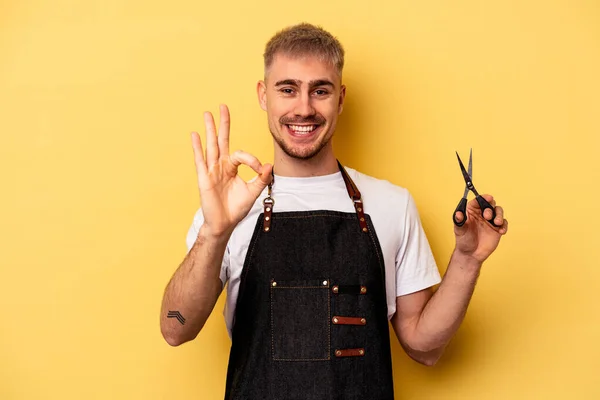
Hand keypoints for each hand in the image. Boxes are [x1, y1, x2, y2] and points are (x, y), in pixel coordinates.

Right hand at [191, 104, 272, 236]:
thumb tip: (269, 165)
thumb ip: (261, 178)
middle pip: (221, 140)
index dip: (252, 160)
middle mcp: (220, 166)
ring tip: (207, 114)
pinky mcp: (204, 178)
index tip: (261, 170)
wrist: (224, 224)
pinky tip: (195, 135)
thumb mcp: (253, 191)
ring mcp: (211, 170)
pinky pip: (201, 160)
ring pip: (211, 146)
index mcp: (231, 167)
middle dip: (223, 123)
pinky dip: (198, 147)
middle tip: (222, 106)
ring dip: (209, 129)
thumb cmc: (236, 208)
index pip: (241, 154)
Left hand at [453, 194, 507, 262]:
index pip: (478, 201)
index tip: (488, 197)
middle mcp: (482, 214)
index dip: (483, 198)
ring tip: (497, 223)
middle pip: (490, 204)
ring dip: (499, 215)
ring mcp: (490, 221)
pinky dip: (504, 225)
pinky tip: (501, 231)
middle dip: (490, 208)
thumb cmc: (463, 240)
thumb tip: (458, 214)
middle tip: (487, 216)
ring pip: (498, 211)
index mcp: (472, 211)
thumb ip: (459, 221)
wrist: (471, 254)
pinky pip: (504, 223)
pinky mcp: (497, 229)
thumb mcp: (459, 230)